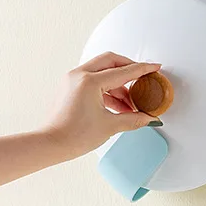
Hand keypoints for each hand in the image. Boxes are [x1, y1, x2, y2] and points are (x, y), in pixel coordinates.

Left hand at [44, 52, 158, 158]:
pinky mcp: (70, 88)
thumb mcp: (110, 126)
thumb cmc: (73, 135)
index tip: (154, 67)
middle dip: (129, 69)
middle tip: (143, 78)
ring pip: (102, 71)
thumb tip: (149, 119)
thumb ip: (134, 119)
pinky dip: (108, 90)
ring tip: (131, 104)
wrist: (50, 144)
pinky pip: (94, 81)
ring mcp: (73, 80)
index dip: (142, 70)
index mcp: (89, 81)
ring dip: (119, 84)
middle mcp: (79, 75)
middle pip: (111, 61)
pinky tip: (119, 106)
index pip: (123, 72)